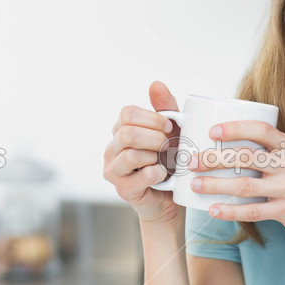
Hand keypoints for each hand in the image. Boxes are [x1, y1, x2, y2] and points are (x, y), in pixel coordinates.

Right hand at [103, 81, 182, 225]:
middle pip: (127, 133)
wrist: (170, 200)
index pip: (127, 113)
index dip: (152, 118)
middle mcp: (112, 149)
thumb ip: (165, 109)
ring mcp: (113, 170)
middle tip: (170, 146)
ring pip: (130, 154)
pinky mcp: (122, 188)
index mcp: (121, 131)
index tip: (170, 127)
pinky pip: (139, 174)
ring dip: (156, 156)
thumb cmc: (170, 163)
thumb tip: (156, 84)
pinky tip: (164, 174)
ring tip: (167, 161)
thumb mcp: (172, 132)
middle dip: (155, 138)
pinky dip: (156, 172)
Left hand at [188, 120, 284, 244]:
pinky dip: (231, 211)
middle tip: (191, 162)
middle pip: (247, 156)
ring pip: (246, 185)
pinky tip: (214, 210)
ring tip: (195, 185)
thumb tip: (229, 145)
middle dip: (214, 159)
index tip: (212, 132)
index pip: (261, 130)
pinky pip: (254, 212)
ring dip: (216, 185)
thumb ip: (272, 153)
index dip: (235, 128)